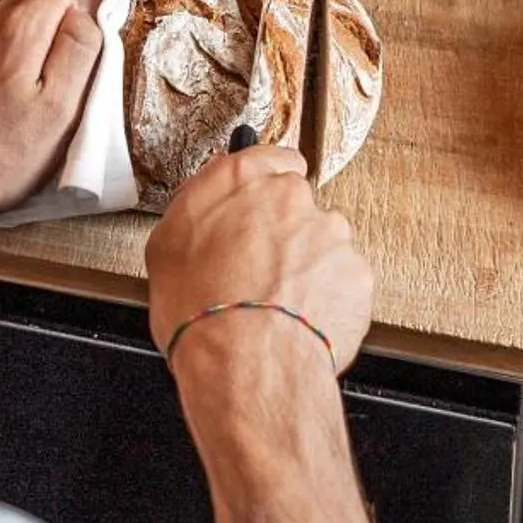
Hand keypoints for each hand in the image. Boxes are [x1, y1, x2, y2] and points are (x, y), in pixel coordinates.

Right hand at [145, 146, 373, 379]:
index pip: (270, 156)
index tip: (263, 201)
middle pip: (297, 206)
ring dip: (305, 268)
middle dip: (283, 234)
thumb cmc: (201, 312)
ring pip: (321, 245)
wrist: (247, 365)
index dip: (267, 183)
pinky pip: (341, 281)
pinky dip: (325, 298)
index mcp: (242, 181)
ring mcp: (330, 235)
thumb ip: (197, 209)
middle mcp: (291, 198)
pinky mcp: (356, 273)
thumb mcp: (166, 248)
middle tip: (256, 273)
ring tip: (275, 307)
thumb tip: (209, 201)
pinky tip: (296, 321)